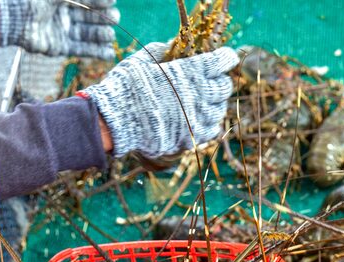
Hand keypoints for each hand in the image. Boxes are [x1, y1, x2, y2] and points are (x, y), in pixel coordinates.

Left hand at [0, 0, 118, 59]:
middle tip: (115, 19)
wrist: (13, 17)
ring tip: (111, 35)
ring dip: (101, 35)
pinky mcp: (59, 48)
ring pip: (87, 34)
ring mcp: (61, 31)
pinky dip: (95, 52)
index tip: (113, 2)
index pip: (87, 0)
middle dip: (103, 18)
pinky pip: (80, 50)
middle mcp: (63, 15)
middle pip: (89, 17)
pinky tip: (109, 52)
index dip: (101, 1)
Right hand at [83, 43, 237, 157]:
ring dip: (216, 103)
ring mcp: (197, 118)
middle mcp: (199, 94)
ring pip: (220, 110)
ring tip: (206, 100)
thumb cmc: (127, 85)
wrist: (117, 120)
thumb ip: (163, 50)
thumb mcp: (143, 59)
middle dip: (221, 81)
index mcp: (190, 71)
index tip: (226, 57)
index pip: (221, 62)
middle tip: (214, 80)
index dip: (226, 58)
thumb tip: (174, 43)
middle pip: (224, 87)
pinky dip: (210, 123)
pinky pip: (212, 130)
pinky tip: (201, 118)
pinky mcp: (191, 137)